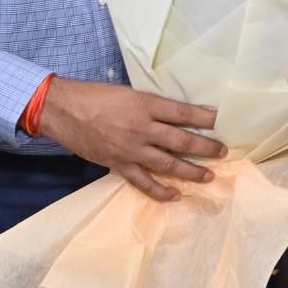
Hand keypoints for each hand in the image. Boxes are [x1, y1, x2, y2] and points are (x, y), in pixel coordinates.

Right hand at [37, 77, 226, 201]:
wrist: (64, 110)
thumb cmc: (96, 96)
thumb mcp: (129, 92)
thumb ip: (151, 105)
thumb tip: (176, 114)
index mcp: (145, 105)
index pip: (183, 112)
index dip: (205, 118)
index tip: (221, 121)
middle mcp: (142, 128)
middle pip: (181, 141)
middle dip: (206, 147)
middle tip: (222, 151)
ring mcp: (131, 149)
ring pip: (168, 164)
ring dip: (190, 171)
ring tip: (208, 176)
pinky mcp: (118, 165)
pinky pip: (144, 182)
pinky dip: (160, 191)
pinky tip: (175, 195)